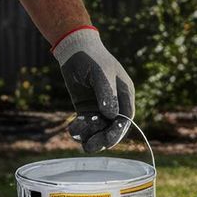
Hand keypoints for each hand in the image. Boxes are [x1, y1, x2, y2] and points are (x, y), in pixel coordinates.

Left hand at [51, 27, 133, 152]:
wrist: (74, 49)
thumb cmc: (92, 58)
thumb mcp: (101, 74)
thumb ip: (107, 94)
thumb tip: (112, 116)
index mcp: (124, 94)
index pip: (125, 118)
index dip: (118, 132)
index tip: (109, 142)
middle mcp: (114, 103)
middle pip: (111, 127)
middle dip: (102, 138)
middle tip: (91, 147)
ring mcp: (99, 107)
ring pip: (98, 128)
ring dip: (89, 135)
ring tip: (79, 137)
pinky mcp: (86, 108)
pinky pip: (85, 123)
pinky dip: (79, 129)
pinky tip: (72, 130)